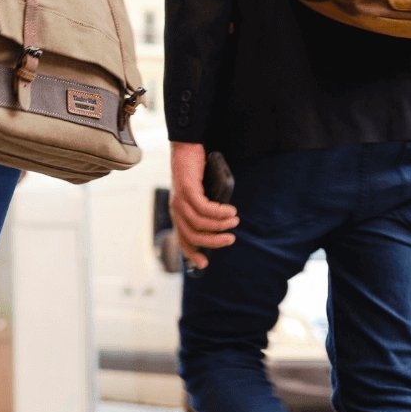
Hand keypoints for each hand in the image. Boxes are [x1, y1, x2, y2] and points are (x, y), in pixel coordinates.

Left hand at [169, 142, 238, 271]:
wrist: (186, 147)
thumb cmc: (195, 171)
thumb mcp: (199, 194)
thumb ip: (204, 209)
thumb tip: (220, 225)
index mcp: (177, 213)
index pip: (182, 239)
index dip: (191, 254)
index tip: (204, 264)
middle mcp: (176, 209)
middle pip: (193, 235)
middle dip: (213, 241)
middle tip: (230, 239)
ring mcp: (180, 199)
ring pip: (200, 223)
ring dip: (220, 225)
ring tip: (235, 221)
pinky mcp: (187, 189)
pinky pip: (204, 208)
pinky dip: (219, 212)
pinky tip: (230, 211)